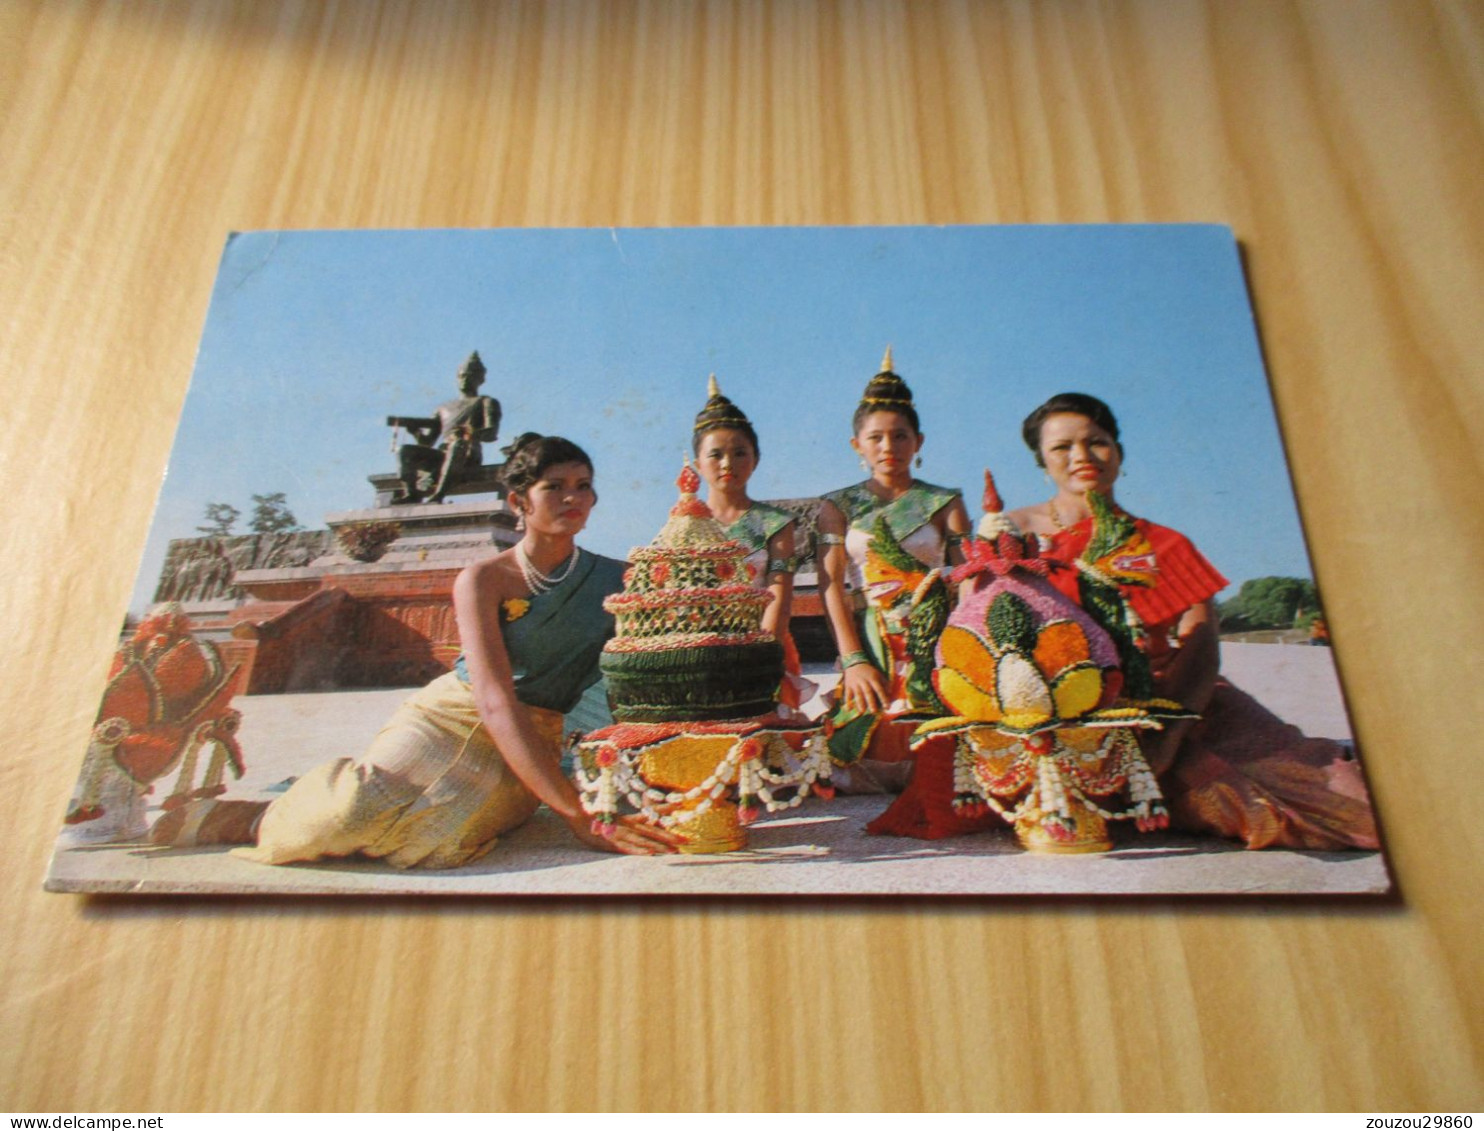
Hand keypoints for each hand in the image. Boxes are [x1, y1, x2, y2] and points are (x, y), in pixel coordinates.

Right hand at [567, 812, 684, 854]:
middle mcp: (628, 827)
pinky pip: (627, 848)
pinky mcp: (611, 842)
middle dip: (669, 839)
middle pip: (652, 833)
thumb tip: (646, 819)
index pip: (652, 823)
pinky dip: (638, 850)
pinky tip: (649, 853)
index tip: (682, 831)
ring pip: (643, 841)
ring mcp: (620, 835)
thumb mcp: (616, 817)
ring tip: (673, 851)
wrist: (578, 814)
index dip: (667, 826)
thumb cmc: (596, 816)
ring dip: (658, 846)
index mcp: (630, 821)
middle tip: (685, 842)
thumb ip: (632, 819)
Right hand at [841, 662, 890, 713]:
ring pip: (858, 694)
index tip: (887, 707)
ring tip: (862, 711)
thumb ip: (885, 684)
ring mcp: (855, 684)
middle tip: (874, 711)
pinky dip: (847, 702)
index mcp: (873, 679)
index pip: (879, 690)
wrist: (855, 663)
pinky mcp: (848, 685)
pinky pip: (847, 694)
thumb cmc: (869, 672)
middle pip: (868, 693)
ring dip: (860, 703)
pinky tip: (848, 709)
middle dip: (871, 702)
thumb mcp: (878, 675)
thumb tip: (890, 694)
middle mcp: (864, 682)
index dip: (884, 698)